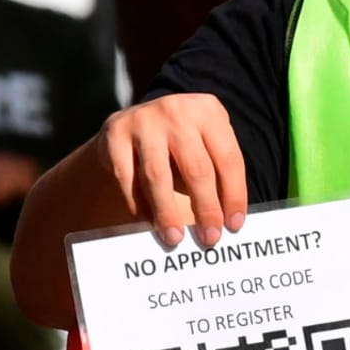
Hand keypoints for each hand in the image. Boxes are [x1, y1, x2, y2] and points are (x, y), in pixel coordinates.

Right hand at [93, 93, 246, 247]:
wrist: (135, 120)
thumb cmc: (181, 142)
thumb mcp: (205, 143)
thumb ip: (217, 173)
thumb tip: (227, 220)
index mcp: (208, 111)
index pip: (228, 159)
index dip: (234, 195)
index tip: (234, 225)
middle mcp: (177, 111)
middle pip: (196, 168)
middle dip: (205, 208)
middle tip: (210, 238)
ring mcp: (144, 120)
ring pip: (158, 175)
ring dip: (167, 212)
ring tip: (175, 237)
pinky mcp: (115, 132)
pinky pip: (127, 178)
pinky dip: (138, 203)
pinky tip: (149, 221)